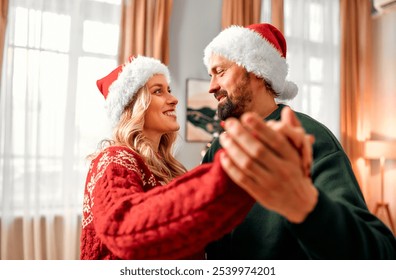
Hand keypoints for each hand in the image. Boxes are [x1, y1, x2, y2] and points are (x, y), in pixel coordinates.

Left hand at [219, 108, 317, 222]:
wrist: (301, 203)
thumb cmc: (296, 170)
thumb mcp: (300, 152)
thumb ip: (293, 130)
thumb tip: (286, 110)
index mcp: (292, 157)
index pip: (275, 139)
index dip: (260, 127)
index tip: (246, 115)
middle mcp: (282, 170)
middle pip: (258, 150)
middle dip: (241, 134)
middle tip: (229, 123)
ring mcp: (270, 183)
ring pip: (247, 164)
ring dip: (232, 148)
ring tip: (224, 137)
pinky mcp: (260, 194)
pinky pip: (242, 179)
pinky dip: (230, 167)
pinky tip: (223, 155)